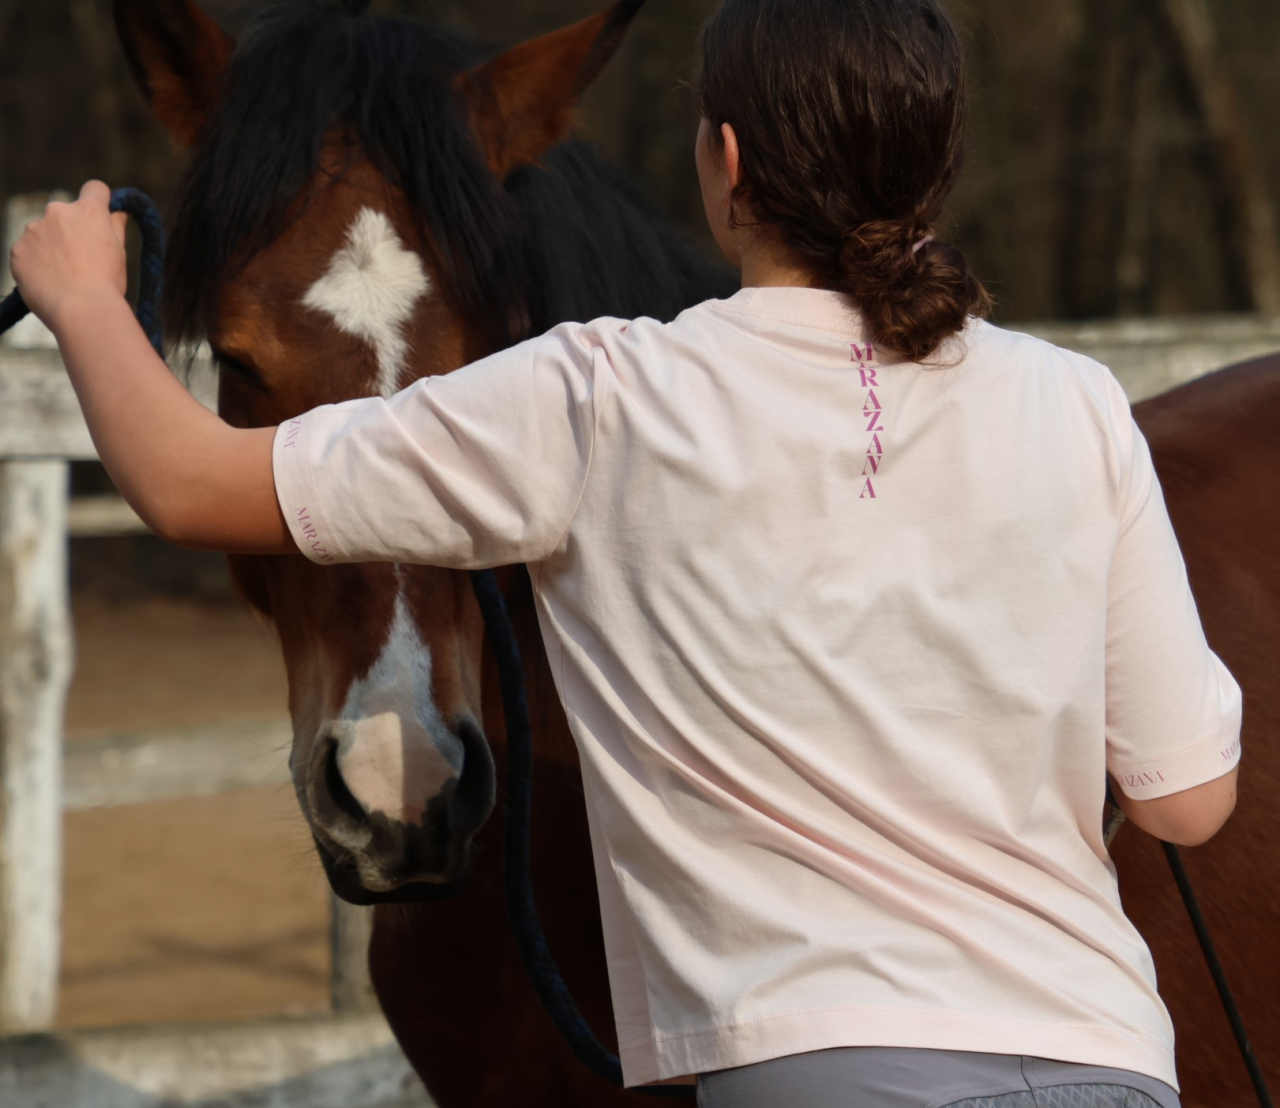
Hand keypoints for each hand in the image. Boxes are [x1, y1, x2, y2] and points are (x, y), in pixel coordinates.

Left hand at [9, 180, 129, 331]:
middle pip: (65, 213)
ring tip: (64, 276)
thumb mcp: (120, 253)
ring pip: (43, 232)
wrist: (80, 310)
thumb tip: (118, 212)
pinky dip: (35, 263)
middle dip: (71, 229)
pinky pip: (27, 251)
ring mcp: (34, 229)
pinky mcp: (17, 248)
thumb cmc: (107, 284)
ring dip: (51, 246)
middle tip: (81, 259)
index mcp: (89, 211)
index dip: (100, 200)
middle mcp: (58, 211)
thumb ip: (116, 227)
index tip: (101, 215)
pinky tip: (48, 282)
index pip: (95, 188)